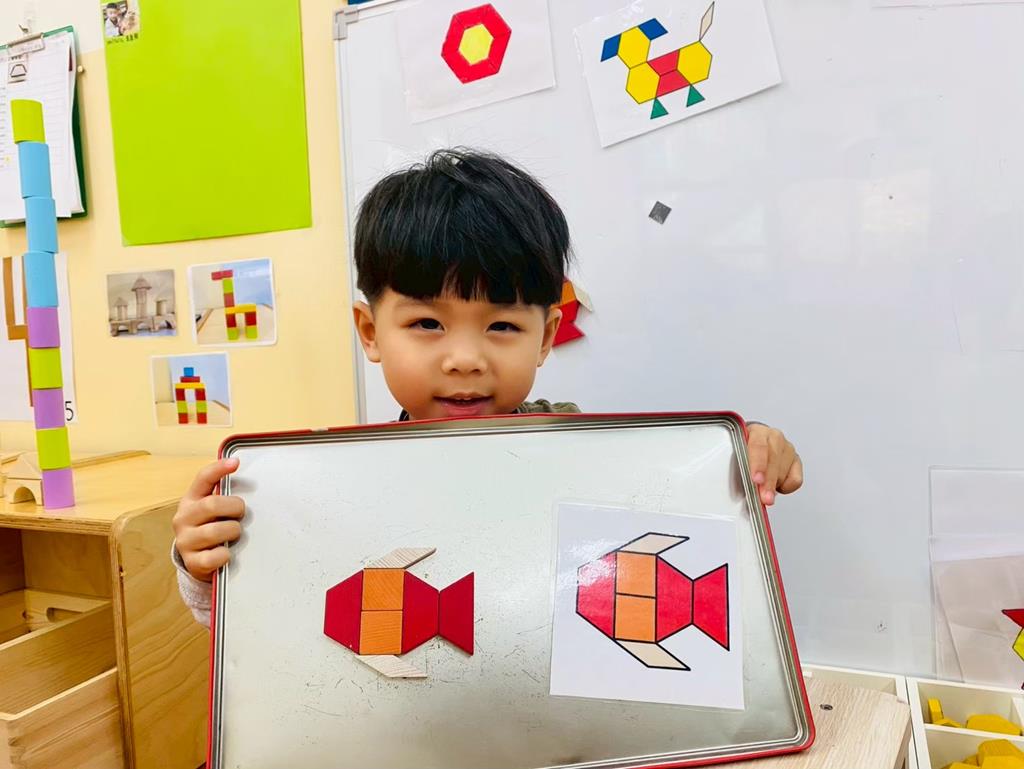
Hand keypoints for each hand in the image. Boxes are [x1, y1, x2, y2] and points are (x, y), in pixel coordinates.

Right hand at [172, 457, 244, 581]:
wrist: (197, 561)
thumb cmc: (210, 527)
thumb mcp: (212, 510)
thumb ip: (223, 495)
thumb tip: (242, 474)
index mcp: (191, 500)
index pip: (203, 479)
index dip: (218, 469)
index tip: (235, 463)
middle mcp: (184, 518)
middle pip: (211, 505)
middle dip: (234, 508)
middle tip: (240, 513)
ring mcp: (185, 541)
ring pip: (214, 531)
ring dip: (232, 531)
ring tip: (234, 534)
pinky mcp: (192, 562)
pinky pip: (215, 556)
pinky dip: (226, 554)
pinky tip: (227, 552)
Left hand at [746, 424, 802, 506]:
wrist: (756, 445)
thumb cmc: (744, 451)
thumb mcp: (737, 453)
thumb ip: (739, 465)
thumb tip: (740, 486)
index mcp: (757, 432)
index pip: (759, 446)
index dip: (758, 464)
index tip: (757, 480)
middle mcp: (774, 437)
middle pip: (773, 460)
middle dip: (768, 482)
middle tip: (764, 498)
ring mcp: (787, 448)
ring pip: (784, 472)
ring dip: (774, 485)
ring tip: (764, 491)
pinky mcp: (796, 461)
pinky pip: (795, 479)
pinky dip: (786, 487)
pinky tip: (776, 486)